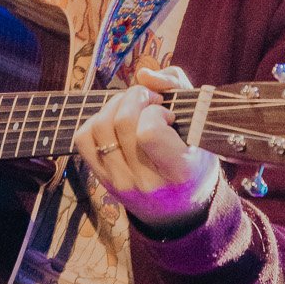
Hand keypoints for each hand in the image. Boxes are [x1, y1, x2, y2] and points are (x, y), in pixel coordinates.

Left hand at [73, 65, 219, 234]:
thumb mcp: (201, 126)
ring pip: (99, 127)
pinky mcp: (102, 179)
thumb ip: (177, 88)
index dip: (155, 112)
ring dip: (115, 105)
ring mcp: (120, 182)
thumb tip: (143, 74)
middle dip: (135, 97)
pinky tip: (116, 122)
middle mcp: (146, 181)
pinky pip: (83, 139)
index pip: (149, 132)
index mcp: (178, 171)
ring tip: (133, 108)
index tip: (167, 114)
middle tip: (150, 101)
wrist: (179, 209)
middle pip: (122, 122)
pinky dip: (96, 121)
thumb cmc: (194, 159)